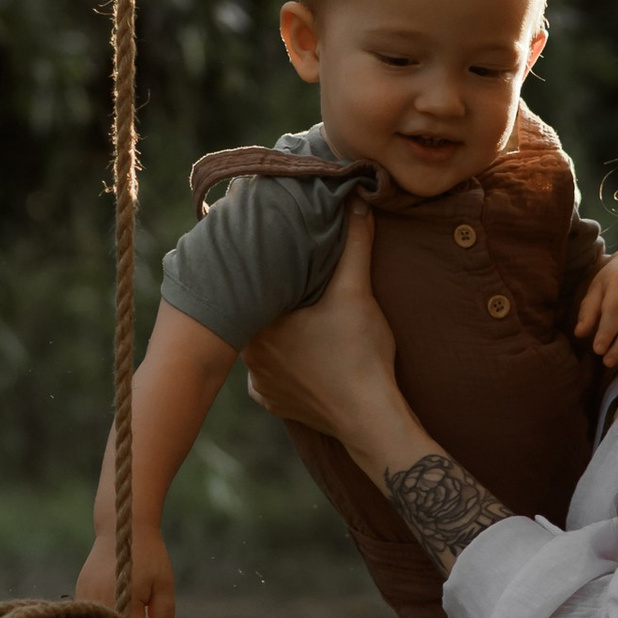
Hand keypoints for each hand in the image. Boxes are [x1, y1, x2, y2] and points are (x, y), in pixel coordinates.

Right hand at [73, 523, 175, 617]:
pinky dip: (103, 615)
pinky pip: (91, 614)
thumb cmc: (148, 556)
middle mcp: (102, 601)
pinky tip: (113, 605)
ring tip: (126, 613)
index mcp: (126, 601)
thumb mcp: (163, 585)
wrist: (122, 527)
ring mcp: (87, 596)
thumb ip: (163, 616)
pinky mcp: (80, 591)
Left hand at [242, 208, 404, 446]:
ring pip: (260, 342)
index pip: (251, 283)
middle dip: (271, 296)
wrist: (369, 417)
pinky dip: (282, 361)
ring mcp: (258, 380)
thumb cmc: (360, 354)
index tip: (268, 250)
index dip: (261, 266)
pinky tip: (300, 351)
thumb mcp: (357, 291)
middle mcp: (248, 352)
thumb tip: (356, 200)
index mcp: (259, 320)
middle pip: (254, 311)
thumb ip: (354, 244)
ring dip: (275, 329)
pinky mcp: (271, 400)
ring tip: (296, 314)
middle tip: (289, 280)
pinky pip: (269, 372)